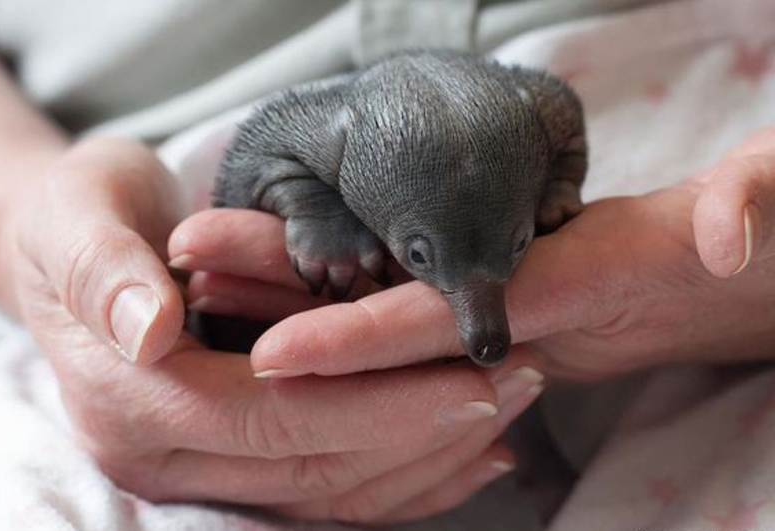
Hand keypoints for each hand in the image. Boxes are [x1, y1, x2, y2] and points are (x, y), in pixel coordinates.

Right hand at [4, 136, 539, 524]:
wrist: (63, 250)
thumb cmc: (76, 217)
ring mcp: (197, 470)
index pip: (275, 421)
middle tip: (517, 386)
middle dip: (424, 432)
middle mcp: (162, 456)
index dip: (377, 407)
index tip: (472, 379)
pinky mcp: (230, 460)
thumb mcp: (77, 216)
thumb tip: (151, 329)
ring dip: (428, 457)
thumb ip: (105, 272)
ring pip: (331, 492)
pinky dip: (401, 475)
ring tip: (511, 412)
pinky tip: (468, 454)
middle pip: (316, 468)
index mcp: (132, 399)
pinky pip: (326, 490)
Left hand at [237, 129, 774, 382]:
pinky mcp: (457, 298)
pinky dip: (320, 282)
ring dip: (284, 284)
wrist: (690, 284)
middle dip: (283, 294)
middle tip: (191, 270)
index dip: (360, 342)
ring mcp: (467, 310)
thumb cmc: (720, 255)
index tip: (276, 352)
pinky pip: (377, 292)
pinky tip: (264, 274)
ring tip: (203, 264)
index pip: (437, 332)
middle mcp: (491, 318)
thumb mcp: (748, 228)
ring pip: (361, 299)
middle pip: (372, 315)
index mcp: (546, 303)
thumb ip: (750, 215)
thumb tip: (736, 236)